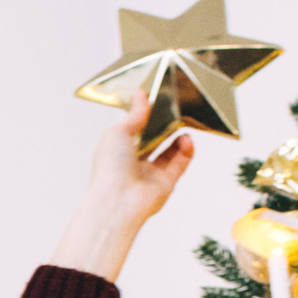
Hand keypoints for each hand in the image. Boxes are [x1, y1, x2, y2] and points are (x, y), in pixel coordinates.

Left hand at [50, 88, 194, 281]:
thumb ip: (134, 114)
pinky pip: (180, 163)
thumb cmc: (110, 168)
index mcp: (117, 149)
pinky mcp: (165, 183)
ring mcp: (149, 173)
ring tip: (184, 124)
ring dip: (178, 137)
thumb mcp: (118, 131)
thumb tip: (141, 95)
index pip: (134, 128)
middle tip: (175, 111)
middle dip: (164, 125)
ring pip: (169, 151)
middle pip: (154, 139)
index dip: (145, 115)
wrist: (118, 202)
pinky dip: (186, 150)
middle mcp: (133, 162)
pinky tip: (187, 139)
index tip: (157, 100)